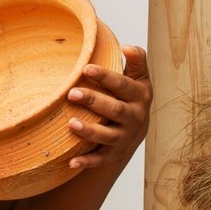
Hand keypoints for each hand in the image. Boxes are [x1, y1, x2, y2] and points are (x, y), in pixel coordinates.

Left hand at [65, 45, 151, 168]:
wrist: (136, 130)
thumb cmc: (131, 96)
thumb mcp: (138, 78)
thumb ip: (136, 61)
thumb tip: (128, 47)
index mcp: (139, 96)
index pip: (123, 85)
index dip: (106, 77)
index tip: (86, 68)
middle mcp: (135, 118)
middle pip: (115, 110)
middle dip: (94, 101)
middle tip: (71, 93)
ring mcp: (124, 138)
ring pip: (108, 136)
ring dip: (90, 131)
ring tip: (71, 123)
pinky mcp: (114, 154)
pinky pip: (100, 159)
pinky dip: (87, 162)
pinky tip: (71, 162)